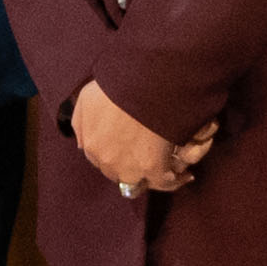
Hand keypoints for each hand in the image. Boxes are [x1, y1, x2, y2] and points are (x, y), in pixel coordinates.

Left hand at [68, 81, 210, 195]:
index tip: (128, 149)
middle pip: (119, 174)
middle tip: (147, 156)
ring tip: (167, 166)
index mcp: (91, 145)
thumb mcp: (87, 99)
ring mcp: (130, 167)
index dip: (115, 154)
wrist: (143, 82)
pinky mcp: (153, 167)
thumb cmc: (117, 86)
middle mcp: (107, 161)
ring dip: (152, 176)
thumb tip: (82, 144)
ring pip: (141, 182)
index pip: (100, 160)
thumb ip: (81, 123)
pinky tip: (185, 175)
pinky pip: (166, 182)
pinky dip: (176, 180)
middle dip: (131, 167)